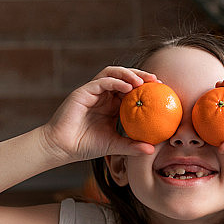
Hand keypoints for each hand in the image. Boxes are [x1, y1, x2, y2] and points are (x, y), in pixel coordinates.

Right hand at [40, 66, 157, 161]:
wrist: (62, 148)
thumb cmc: (86, 146)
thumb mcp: (114, 145)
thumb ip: (132, 146)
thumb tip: (152, 150)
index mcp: (111, 105)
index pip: (130, 89)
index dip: (146, 86)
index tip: (162, 90)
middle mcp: (102, 95)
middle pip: (124, 77)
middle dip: (141, 75)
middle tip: (157, 80)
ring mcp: (92, 92)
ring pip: (112, 74)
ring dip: (128, 74)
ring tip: (142, 81)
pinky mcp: (83, 92)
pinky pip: (101, 81)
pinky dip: (115, 81)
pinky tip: (127, 87)